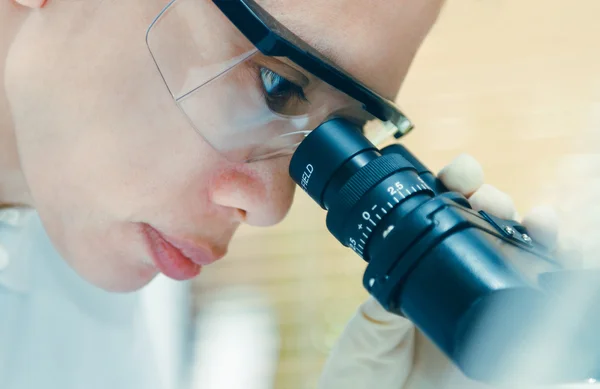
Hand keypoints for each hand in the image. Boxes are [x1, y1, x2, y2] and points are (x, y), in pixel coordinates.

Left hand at [317, 154, 581, 388]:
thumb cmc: (365, 379)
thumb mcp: (371, 332)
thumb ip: (386, 302)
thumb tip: (406, 260)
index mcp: (420, 276)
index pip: (443, 222)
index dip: (455, 191)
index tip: (458, 174)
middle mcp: (458, 287)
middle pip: (490, 232)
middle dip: (496, 203)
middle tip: (489, 198)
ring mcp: (488, 312)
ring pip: (525, 260)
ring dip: (535, 231)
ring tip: (536, 221)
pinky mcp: (512, 345)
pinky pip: (546, 308)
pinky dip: (561, 279)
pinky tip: (560, 259)